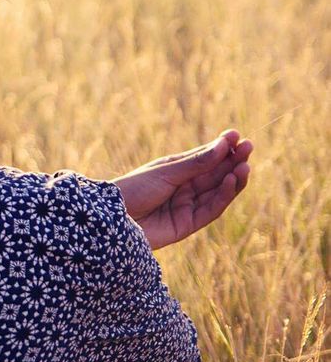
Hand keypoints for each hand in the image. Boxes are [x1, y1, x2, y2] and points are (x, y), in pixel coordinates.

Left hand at [112, 129, 252, 249]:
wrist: (113, 219)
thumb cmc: (133, 189)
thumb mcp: (166, 172)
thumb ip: (197, 163)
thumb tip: (225, 144)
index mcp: (175, 171)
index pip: (205, 159)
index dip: (223, 149)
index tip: (238, 136)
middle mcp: (183, 188)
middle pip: (214, 174)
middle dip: (233, 161)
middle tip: (250, 147)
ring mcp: (186, 207)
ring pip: (216, 192)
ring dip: (232, 179)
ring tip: (245, 165)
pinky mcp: (186, 225)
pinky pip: (210, 210)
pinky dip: (222, 196)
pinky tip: (230, 180)